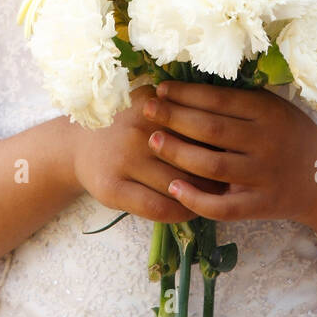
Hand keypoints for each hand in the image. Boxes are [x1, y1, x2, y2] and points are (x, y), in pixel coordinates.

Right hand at [69, 84, 227, 224]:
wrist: (78, 145)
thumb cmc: (126, 124)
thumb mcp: (149, 104)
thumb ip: (181, 106)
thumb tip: (230, 119)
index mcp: (152, 106)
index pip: (200, 124)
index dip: (223, 141)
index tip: (238, 150)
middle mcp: (137, 130)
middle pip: (193, 156)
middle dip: (219, 171)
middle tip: (236, 178)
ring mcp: (123, 160)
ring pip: (178, 185)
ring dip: (204, 195)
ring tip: (218, 197)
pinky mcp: (113, 189)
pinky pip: (158, 208)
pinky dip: (181, 212)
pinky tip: (191, 209)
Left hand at [141, 80, 316, 223]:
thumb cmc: (290, 135)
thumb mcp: (274, 108)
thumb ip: (240, 100)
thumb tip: (189, 84)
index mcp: (268, 113)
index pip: (220, 100)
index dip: (186, 94)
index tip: (160, 89)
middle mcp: (266, 143)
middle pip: (212, 130)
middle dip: (174, 118)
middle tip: (146, 110)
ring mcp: (263, 176)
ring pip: (213, 166)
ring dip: (179, 153)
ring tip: (153, 141)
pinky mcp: (260, 205)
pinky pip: (224, 206)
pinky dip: (196, 199)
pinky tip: (173, 188)